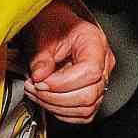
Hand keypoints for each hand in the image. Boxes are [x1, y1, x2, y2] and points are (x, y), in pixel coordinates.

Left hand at [25, 0, 113, 123]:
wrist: (53, 23)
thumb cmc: (52, 23)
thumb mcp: (41, 33)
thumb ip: (41, 56)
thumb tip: (39, 77)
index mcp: (95, 43)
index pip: (90, 72)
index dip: (63, 83)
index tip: (41, 81)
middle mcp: (103, 63)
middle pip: (90, 95)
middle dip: (56, 97)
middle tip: (34, 88)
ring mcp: (100, 80)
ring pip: (86, 108)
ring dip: (56, 106)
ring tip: (36, 93)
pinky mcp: (91, 92)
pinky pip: (83, 113)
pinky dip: (62, 112)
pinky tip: (46, 99)